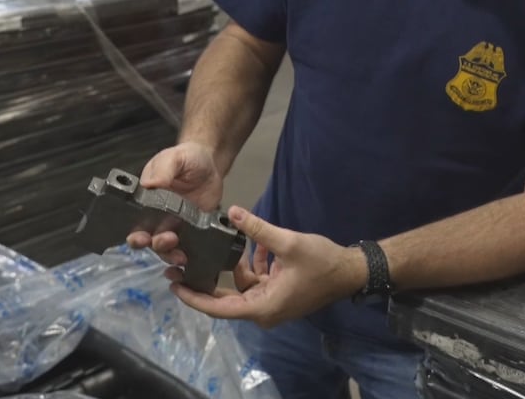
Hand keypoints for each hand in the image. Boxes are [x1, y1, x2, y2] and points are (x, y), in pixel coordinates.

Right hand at [126, 141, 223, 260]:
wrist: (211, 165)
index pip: (133, 220)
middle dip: (150, 245)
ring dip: (168, 253)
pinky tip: (190, 256)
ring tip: (179, 253)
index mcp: (146, 199)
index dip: (135, 233)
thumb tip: (149, 184)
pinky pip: (184, 246)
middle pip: (146, 238)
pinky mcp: (190, 230)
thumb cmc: (188, 158)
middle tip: (162, 240)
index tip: (141, 237)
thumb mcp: (174, 157)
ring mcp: (173, 224)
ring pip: (164, 247)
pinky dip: (185, 254)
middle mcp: (155, 215)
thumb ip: (164, 168)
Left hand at [167, 206, 366, 328]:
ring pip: (242, 286)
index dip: (194, 297)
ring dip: (237, 265)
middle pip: (225, 298)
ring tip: (229, 242)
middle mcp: (263, 311)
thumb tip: (233, 212)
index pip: (218, 307)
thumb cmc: (321, 262)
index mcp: (262, 307)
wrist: (350, 272)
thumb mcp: (288, 243)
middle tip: (181, 264)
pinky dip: (255, 265)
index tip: (174, 284)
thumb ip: (258, 230)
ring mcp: (272, 304)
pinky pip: (257, 282)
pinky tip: (257, 244)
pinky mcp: (279, 295)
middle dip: (206, 280)